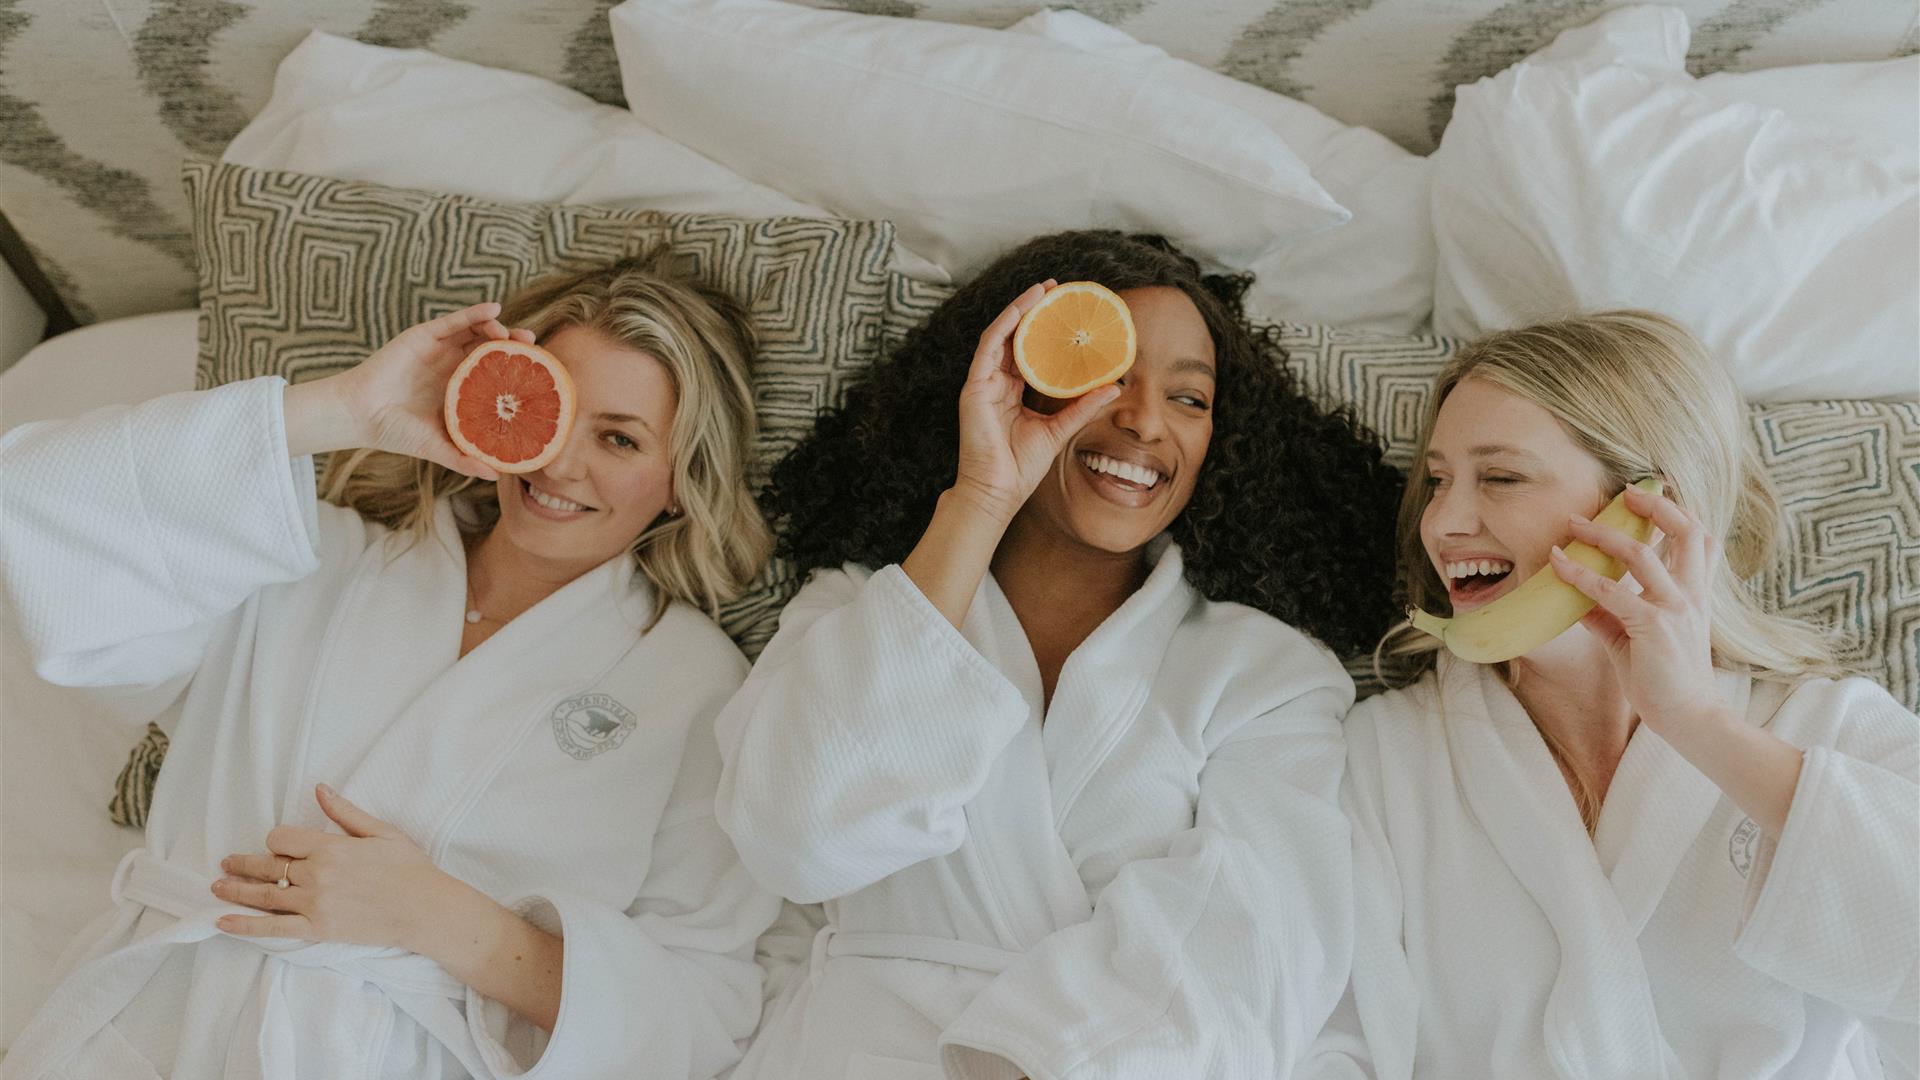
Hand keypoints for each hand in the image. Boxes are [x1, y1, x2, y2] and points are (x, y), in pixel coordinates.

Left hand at [214, 783, 460, 952]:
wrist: (426, 909)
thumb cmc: (409, 868)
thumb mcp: (381, 831)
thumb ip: (345, 812)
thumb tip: (318, 790)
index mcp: (331, 847)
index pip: (282, 838)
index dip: (276, 840)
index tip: (277, 845)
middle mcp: (317, 874)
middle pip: (268, 866)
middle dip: (243, 864)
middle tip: (226, 864)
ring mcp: (315, 904)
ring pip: (263, 896)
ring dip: (235, 891)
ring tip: (216, 887)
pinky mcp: (318, 929)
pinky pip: (272, 928)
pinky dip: (245, 925)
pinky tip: (223, 921)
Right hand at [301, 302, 535, 479]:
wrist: (361, 415)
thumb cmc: (397, 433)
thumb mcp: (436, 448)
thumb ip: (464, 459)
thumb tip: (496, 477)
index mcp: (462, 390)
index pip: (496, 375)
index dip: (517, 372)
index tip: (540, 374)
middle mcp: (454, 367)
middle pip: (492, 350)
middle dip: (515, 347)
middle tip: (533, 348)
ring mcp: (440, 350)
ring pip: (476, 332)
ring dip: (498, 329)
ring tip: (514, 335)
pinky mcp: (424, 335)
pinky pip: (454, 321)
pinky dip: (474, 313)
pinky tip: (493, 309)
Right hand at [951, 281, 1120, 523]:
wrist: (998, 491)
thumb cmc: (1022, 466)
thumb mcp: (1060, 429)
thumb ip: (1082, 406)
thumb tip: (1113, 387)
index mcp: (1013, 392)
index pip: (1029, 351)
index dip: (1045, 328)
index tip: (1065, 309)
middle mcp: (996, 382)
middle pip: (1014, 337)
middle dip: (1033, 310)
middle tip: (1055, 288)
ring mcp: (983, 383)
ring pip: (1000, 335)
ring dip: (1019, 309)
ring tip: (1041, 290)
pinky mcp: (974, 386)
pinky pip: (988, 347)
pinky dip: (1004, 325)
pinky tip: (1021, 309)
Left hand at [1549, 485, 1724, 732]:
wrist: (1688, 718)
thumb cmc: (1663, 680)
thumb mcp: (1635, 638)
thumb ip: (1609, 614)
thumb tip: (1577, 597)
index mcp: (1696, 595)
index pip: (1702, 543)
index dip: (1683, 515)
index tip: (1656, 496)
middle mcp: (1690, 595)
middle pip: (1689, 533)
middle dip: (1657, 507)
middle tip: (1626, 493)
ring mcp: (1676, 609)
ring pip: (1641, 554)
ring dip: (1603, 534)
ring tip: (1574, 524)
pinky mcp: (1653, 626)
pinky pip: (1610, 592)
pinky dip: (1580, 574)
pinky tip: (1558, 563)